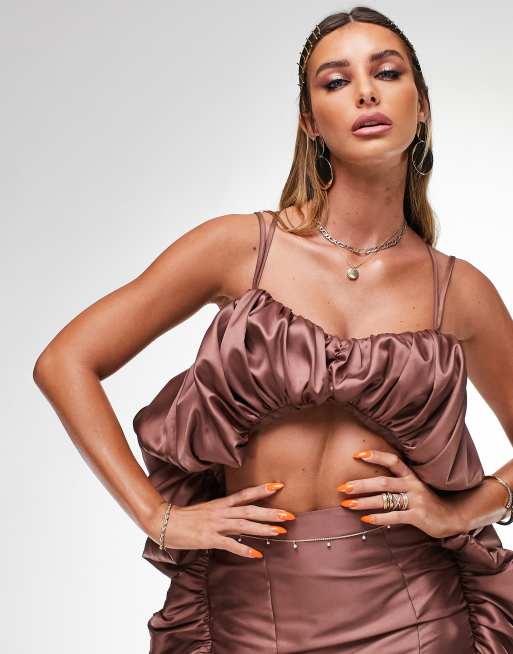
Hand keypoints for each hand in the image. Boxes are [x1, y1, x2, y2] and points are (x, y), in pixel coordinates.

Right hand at [145, 482, 296, 558]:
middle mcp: (221, 512)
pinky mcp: (208, 539)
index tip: (280, 486)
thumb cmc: (186, 518)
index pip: (245, 495)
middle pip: (250, 510)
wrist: (164, 522)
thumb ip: (224, 513)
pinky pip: (229, 545)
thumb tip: (241, 517)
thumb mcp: (208, 511)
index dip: (262, 490)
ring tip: (281, 532)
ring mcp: (215, 525)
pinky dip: (244, 549)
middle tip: (290, 515)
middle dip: (271, 512)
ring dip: (263, 529)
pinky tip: (257, 554)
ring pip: (244, 525)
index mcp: (221, 504)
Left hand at [336, 449, 466, 538]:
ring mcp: (416, 500)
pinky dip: (378, 518)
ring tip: (346, 504)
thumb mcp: (413, 487)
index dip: (376, 456)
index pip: (393, 460)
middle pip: (383, 482)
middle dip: (360, 484)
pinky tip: (364, 519)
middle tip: (342, 487)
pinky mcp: (418, 516)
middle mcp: (413, 485)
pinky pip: (394, 516)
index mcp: (411, 475)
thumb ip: (396, 482)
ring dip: (364, 501)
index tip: (357, 454)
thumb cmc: (427, 501)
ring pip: (385, 499)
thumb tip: (369, 480)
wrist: (452, 518)